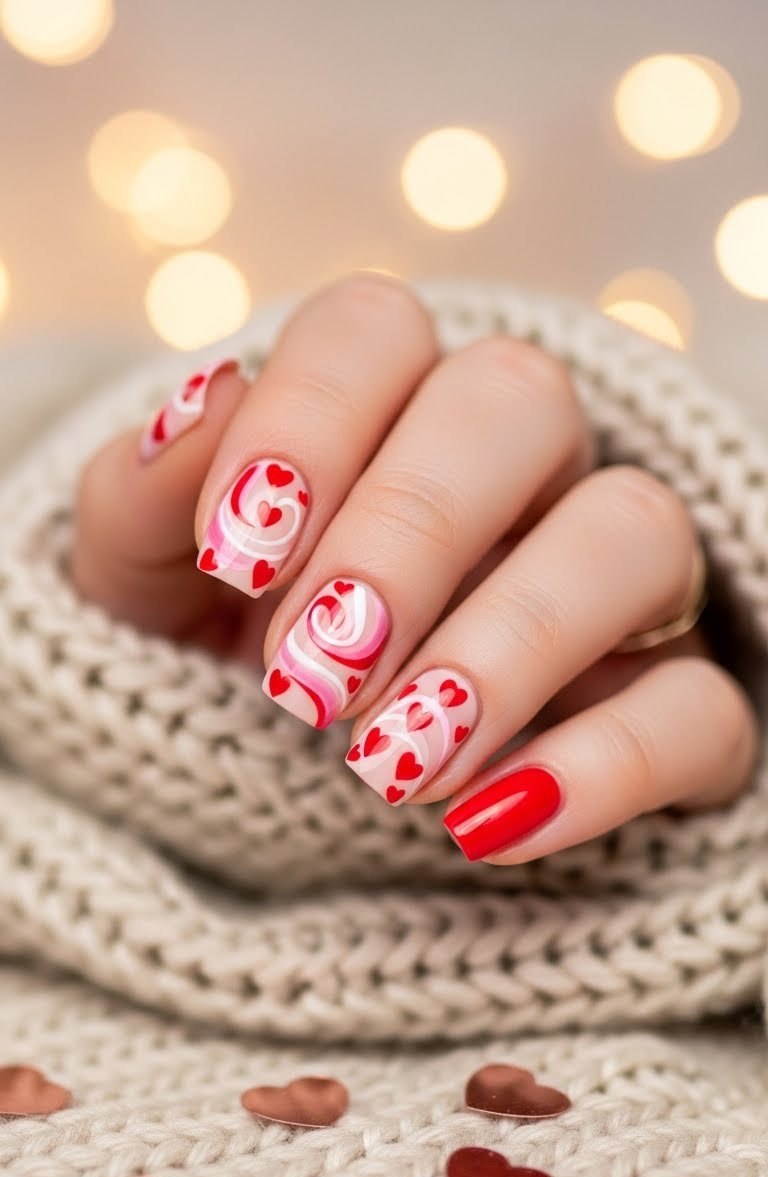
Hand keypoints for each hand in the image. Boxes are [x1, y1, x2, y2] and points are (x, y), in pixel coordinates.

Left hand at [72, 274, 757, 862]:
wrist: (276, 792)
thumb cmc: (212, 662)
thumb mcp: (138, 595)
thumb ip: (141, 499)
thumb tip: (199, 401)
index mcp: (382, 412)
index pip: (377, 330)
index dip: (308, 421)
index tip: (234, 556)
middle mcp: (518, 469)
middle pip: (520, 401)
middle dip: (407, 534)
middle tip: (305, 679)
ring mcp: (609, 583)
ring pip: (636, 533)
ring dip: (508, 646)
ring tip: (388, 768)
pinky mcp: (669, 707)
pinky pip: (697, 709)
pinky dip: (604, 767)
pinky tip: (484, 826)